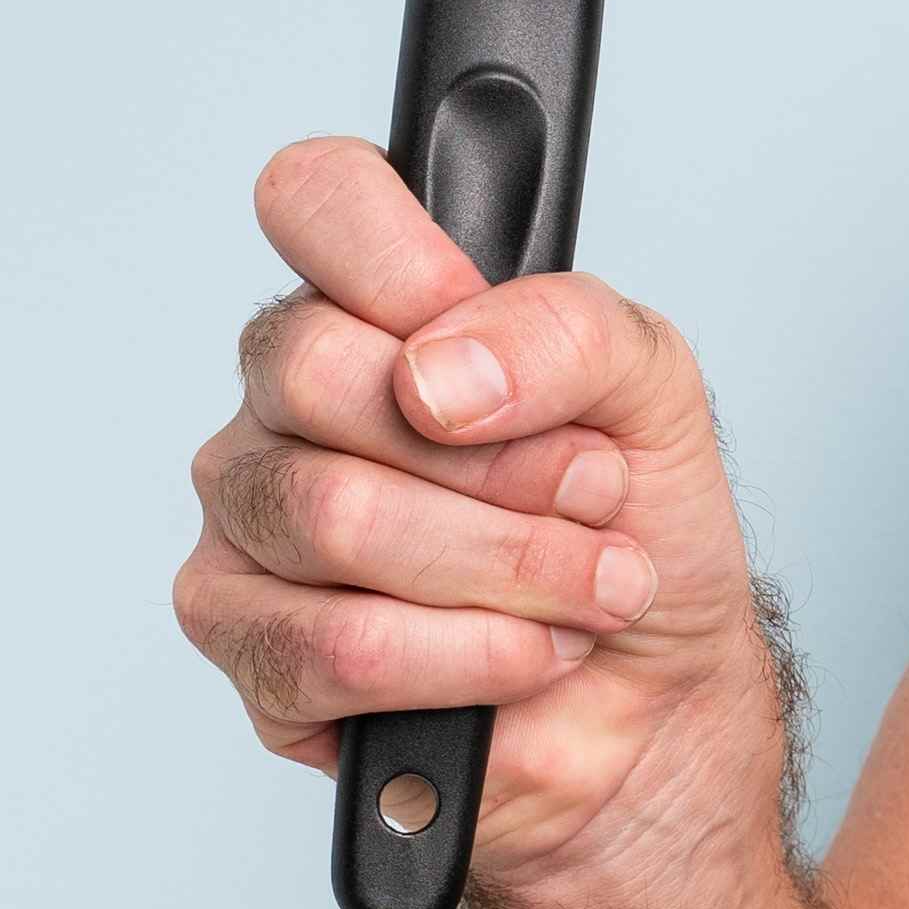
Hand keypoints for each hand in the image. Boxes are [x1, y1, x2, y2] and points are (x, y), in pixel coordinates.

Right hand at [173, 141, 793, 908]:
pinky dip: (470, 655)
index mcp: (376, 305)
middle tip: (589, 495)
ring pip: (333, 517)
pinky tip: (524, 656)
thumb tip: (439, 371)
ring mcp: (254, 525)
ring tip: (584, 589)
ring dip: (507, 566)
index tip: (480, 331)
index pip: (315, 197)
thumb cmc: (638, 532)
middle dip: (498, 457)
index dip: (394, 255)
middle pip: (315, 368)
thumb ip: (565, 334)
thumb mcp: (655, 394)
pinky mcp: (252, 651)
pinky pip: (336, 646)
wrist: (656, 711)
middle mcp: (288, 403)